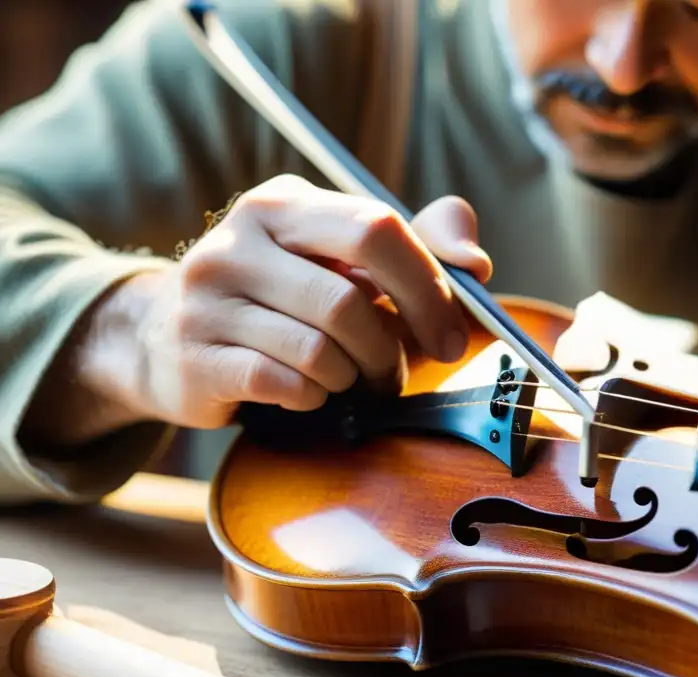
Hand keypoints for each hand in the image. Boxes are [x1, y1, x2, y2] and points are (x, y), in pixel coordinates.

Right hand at [127, 175, 490, 428]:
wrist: (164, 340)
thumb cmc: (281, 300)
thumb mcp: (343, 261)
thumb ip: (418, 248)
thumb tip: (477, 264)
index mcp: (285, 203)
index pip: (377, 229)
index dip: (428, 288)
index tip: (454, 336)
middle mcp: (238, 238)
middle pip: (349, 298)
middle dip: (392, 347)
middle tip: (399, 373)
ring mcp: (208, 296)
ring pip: (320, 349)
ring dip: (354, 377)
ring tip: (351, 380)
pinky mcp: (194, 355)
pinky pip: (286, 383)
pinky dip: (315, 397)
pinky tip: (309, 391)